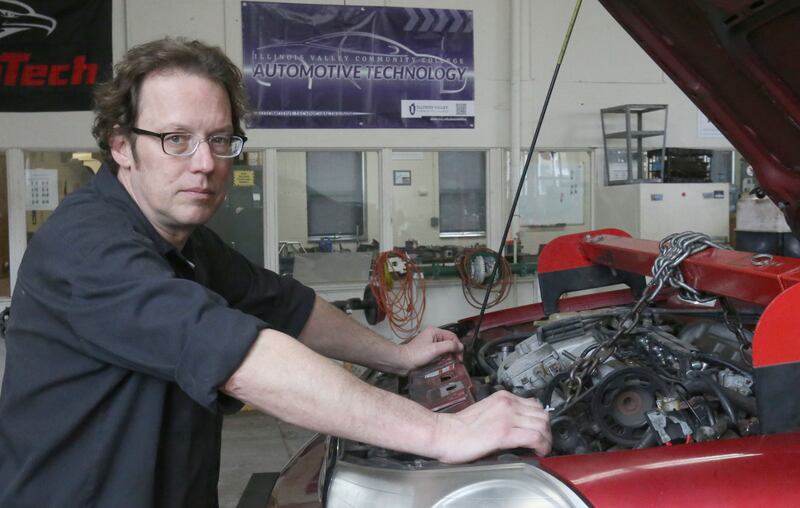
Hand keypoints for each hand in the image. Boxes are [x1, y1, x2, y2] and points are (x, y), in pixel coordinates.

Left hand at [398, 327, 463, 373]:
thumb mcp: (435, 349)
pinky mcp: (428, 351)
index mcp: (435, 331)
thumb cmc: (418, 355)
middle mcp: (433, 335)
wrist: (403, 362)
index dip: (458, 346)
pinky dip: (444, 357)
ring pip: (445, 348)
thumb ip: (449, 346)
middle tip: (458, 361)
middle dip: (455, 351)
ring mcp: (430, 343)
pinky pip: (440, 352)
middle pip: (449, 342)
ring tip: (453, 363)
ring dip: (450, 355)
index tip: (460, 358)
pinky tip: (445, 363)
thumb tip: (461, 346)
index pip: (452, 336)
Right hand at [432, 391, 551, 463]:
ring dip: (546, 439)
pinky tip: (537, 452)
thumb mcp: (487, 410)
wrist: (444, 433)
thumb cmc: (460, 427)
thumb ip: (505, 412)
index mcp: (503, 397)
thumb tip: (522, 421)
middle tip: (543, 442)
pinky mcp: (504, 433)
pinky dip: (541, 446)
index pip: (535, 405)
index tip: (540, 431)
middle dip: (547, 430)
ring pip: (542, 425)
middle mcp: (507, 404)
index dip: (541, 420)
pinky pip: (535, 437)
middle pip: (542, 414)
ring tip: (541, 448)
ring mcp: (507, 417)